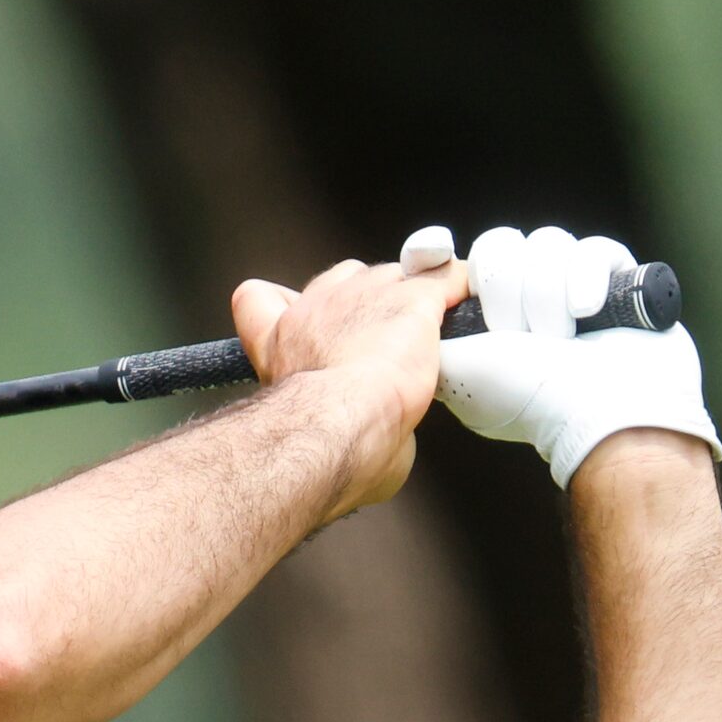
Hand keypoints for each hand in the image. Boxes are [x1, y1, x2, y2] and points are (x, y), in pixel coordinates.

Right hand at [233, 253, 469, 518]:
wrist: (337, 425)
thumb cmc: (322, 446)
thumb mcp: (311, 429)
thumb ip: (340, 415)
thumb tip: (383, 438)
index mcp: (279, 344)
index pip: (258, 297)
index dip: (283, 303)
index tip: (307, 319)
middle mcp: (315, 309)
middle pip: (344, 278)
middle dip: (365, 304)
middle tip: (384, 344)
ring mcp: (365, 296)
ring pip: (396, 275)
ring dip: (411, 298)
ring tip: (428, 334)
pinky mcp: (413, 298)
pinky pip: (446, 275)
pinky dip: (458, 286)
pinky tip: (463, 306)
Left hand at [410, 223, 721, 487]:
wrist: (599, 409)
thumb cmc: (524, 396)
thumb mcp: (456, 368)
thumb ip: (430, 331)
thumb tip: (414, 305)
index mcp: (480, 318)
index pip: (456, 262)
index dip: (444, 254)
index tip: (433, 248)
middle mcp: (520, 299)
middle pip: (499, 246)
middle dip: (506, 289)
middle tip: (516, 334)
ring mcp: (568, 288)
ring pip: (545, 245)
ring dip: (547, 295)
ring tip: (557, 337)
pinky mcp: (612, 280)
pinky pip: (593, 250)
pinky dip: (587, 280)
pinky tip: (586, 312)